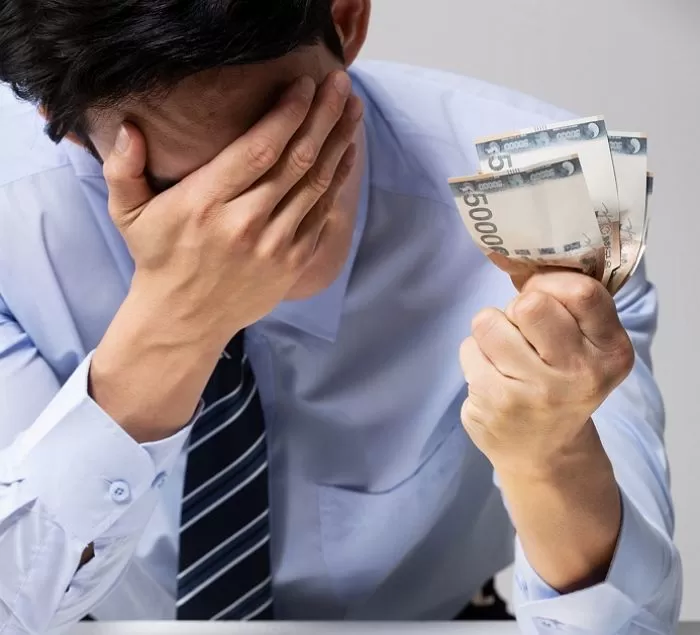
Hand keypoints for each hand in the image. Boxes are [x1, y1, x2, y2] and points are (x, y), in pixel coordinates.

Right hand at [89, 71, 361, 441]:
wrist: (185, 318)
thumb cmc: (159, 258)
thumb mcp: (128, 214)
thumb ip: (123, 168)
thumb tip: (128, 127)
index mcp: (206, 203)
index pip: (257, 150)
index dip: (287, 115)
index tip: (304, 85)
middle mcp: (245, 222)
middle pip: (296, 161)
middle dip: (323, 117)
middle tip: (340, 84)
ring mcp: (274, 245)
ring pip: (316, 186)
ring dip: (339, 144)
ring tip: (353, 110)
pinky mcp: (292, 263)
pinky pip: (322, 215)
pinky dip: (338, 183)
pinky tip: (347, 154)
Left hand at [459, 271, 634, 475]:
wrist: (545, 452)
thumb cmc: (562, 381)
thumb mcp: (587, 346)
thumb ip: (567, 302)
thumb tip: (511, 257)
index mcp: (610, 351)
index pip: (580, 291)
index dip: (549, 282)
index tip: (541, 294)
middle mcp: (578, 373)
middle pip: (528, 305)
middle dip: (516, 309)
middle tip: (522, 331)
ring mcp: (534, 392)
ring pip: (488, 322)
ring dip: (490, 331)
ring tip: (505, 355)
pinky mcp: (495, 403)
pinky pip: (468, 348)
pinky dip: (474, 356)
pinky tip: (492, 377)